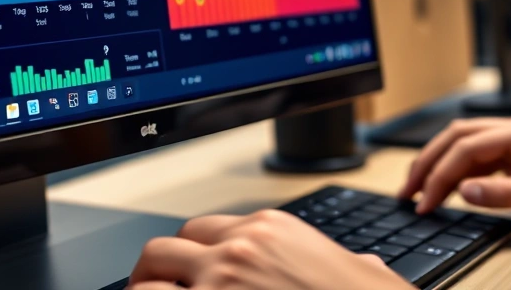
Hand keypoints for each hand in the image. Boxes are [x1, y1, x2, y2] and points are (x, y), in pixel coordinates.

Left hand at [128, 209, 413, 289]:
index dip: (191, 257)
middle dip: (154, 273)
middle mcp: (239, 248)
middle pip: (166, 247)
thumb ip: (340, 263)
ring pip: (149, 277)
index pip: (204, 230)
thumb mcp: (361, 270)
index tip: (187, 274)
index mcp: (271, 229)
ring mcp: (220, 282)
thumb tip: (361, 268)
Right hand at [399, 113, 510, 224]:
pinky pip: (481, 157)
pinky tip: (450, 187)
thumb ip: (510, 193)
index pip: (466, 148)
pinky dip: (459, 171)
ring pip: (465, 144)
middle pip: (457, 137)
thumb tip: (465, 191)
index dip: (439, 174)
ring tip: (419, 189)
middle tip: (407, 192)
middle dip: (427, 163)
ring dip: (439, 164)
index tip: (424, 200)